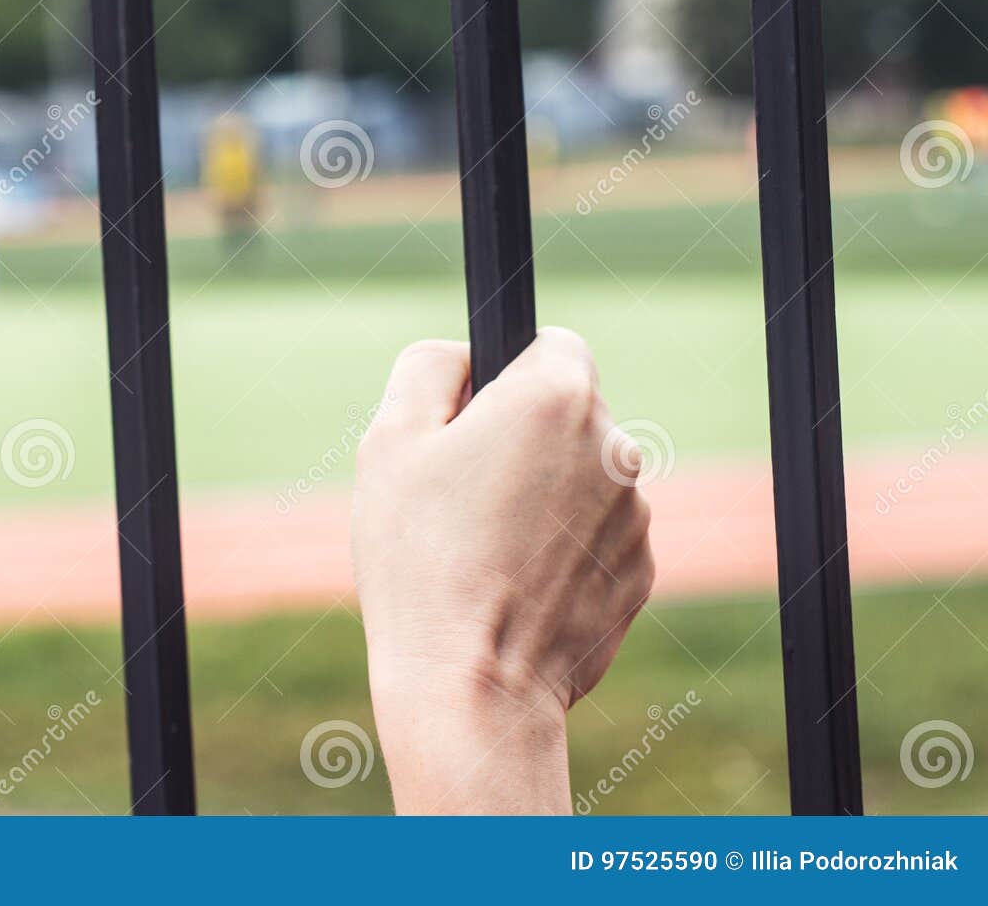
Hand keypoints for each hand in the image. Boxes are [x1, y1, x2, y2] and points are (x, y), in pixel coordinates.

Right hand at [351, 329, 653, 812]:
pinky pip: (595, 538)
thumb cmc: (421, 560)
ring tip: (480, 550)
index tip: (469, 418)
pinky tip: (511, 587)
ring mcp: (634, 516)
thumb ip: (429, 367)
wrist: (473, 686)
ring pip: (581, 479)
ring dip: (541, 497)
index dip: (504, 374)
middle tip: (459, 494)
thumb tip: (465, 355)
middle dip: (521, 439)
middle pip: (567, 415)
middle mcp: (613, 447)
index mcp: (555, 397)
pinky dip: (559, 551)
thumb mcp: (390, 439)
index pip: (551, 344)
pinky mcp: (639, 574)